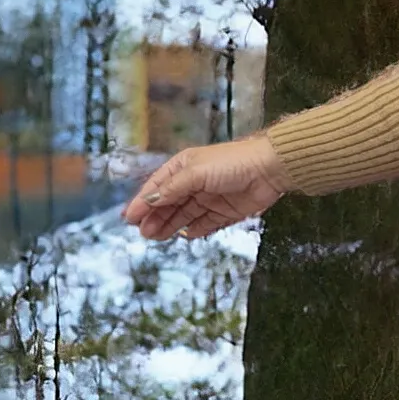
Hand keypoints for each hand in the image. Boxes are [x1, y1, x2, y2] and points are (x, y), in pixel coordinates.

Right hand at [123, 136, 289, 241]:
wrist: (268, 169)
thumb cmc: (232, 162)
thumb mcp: (195, 173)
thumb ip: (173, 189)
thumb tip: (150, 201)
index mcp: (183, 167)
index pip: (158, 187)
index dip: (143, 202)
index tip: (130, 217)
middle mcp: (194, 182)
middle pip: (169, 203)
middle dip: (154, 217)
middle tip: (142, 233)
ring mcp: (210, 198)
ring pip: (185, 215)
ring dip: (170, 226)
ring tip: (155, 237)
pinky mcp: (226, 212)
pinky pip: (206, 223)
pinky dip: (196, 230)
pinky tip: (185, 236)